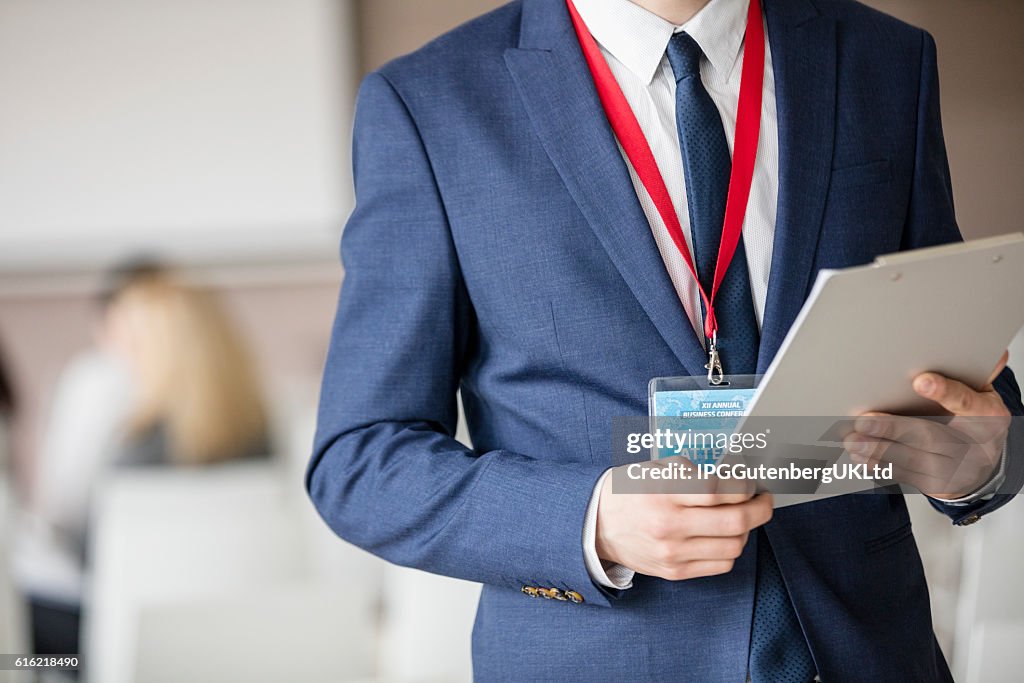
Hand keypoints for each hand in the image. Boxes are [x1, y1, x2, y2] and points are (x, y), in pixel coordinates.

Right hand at [594, 458, 772, 579]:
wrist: (596, 525)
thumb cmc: (628, 491)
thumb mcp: (654, 468)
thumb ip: (692, 471)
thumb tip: (734, 474)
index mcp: (663, 492)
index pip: (719, 490)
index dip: (744, 484)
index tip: (750, 480)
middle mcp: (670, 525)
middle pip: (735, 521)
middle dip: (760, 508)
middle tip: (763, 499)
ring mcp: (673, 552)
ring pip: (734, 545)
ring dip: (747, 529)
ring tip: (741, 516)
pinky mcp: (675, 571)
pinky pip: (721, 564)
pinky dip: (731, 548)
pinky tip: (724, 535)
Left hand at [843, 352, 1010, 498]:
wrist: (983, 464)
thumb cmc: (975, 420)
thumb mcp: (983, 395)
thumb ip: (978, 375)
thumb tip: (993, 353)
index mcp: (987, 415)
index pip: (966, 402)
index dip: (944, 392)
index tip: (920, 381)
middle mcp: (975, 446)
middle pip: (930, 436)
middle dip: (893, 428)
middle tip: (864, 420)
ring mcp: (957, 469)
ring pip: (913, 460)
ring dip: (878, 451)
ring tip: (853, 441)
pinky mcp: (939, 486)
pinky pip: (905, 476)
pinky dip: (880, 466)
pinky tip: (860, 457)